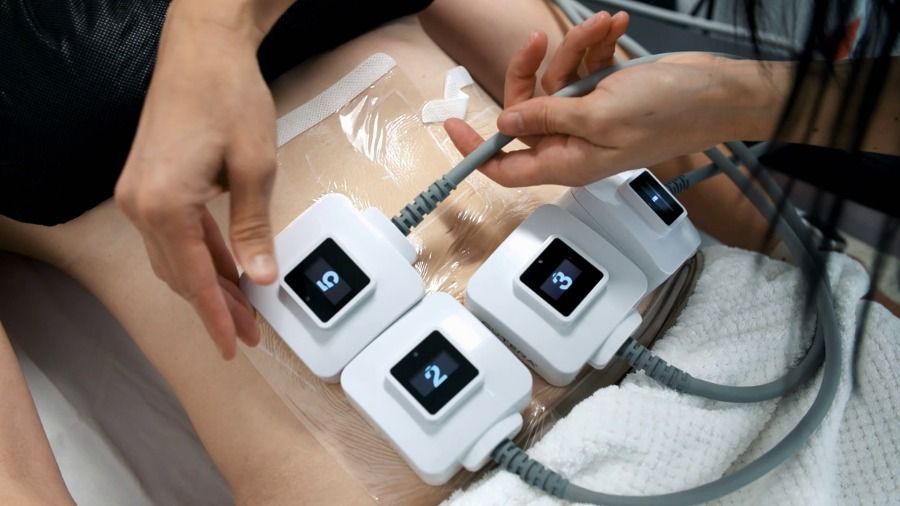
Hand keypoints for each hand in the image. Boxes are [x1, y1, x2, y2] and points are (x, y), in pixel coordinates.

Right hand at [115, 3, 277, 358]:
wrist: (203, 49)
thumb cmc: (227, 97)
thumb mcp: (255, 168)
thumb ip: (253, 228)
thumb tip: (261, 277)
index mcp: (163, 204)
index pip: (194, 278)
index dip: (216, 316)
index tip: (230, 345)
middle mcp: (141, 204)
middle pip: (181, 273)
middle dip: (216, 306)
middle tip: (248, 333)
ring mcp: (140, 193)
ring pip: (177, 256)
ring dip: (209, 283)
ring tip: (243, 309)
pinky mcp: (149, 182)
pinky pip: (176, 233)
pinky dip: (202, 254)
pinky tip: (226, 269)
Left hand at [445, 12, 745, 186]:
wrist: (718, 92)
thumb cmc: (670, 112)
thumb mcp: (600, 115)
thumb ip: (549, 119)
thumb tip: (505, 124)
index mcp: (568, 160)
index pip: (506, 167)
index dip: (476, 151)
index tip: (452, 126)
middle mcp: (573, 141)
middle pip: (525, 110)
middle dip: (532, 71)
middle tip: (542, 41)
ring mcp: (589, 116)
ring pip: (556, 80)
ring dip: (575, 48)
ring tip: (603, 28)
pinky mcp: (606, 93)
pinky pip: (583, 66)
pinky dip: (595, 44)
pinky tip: (615, 28)